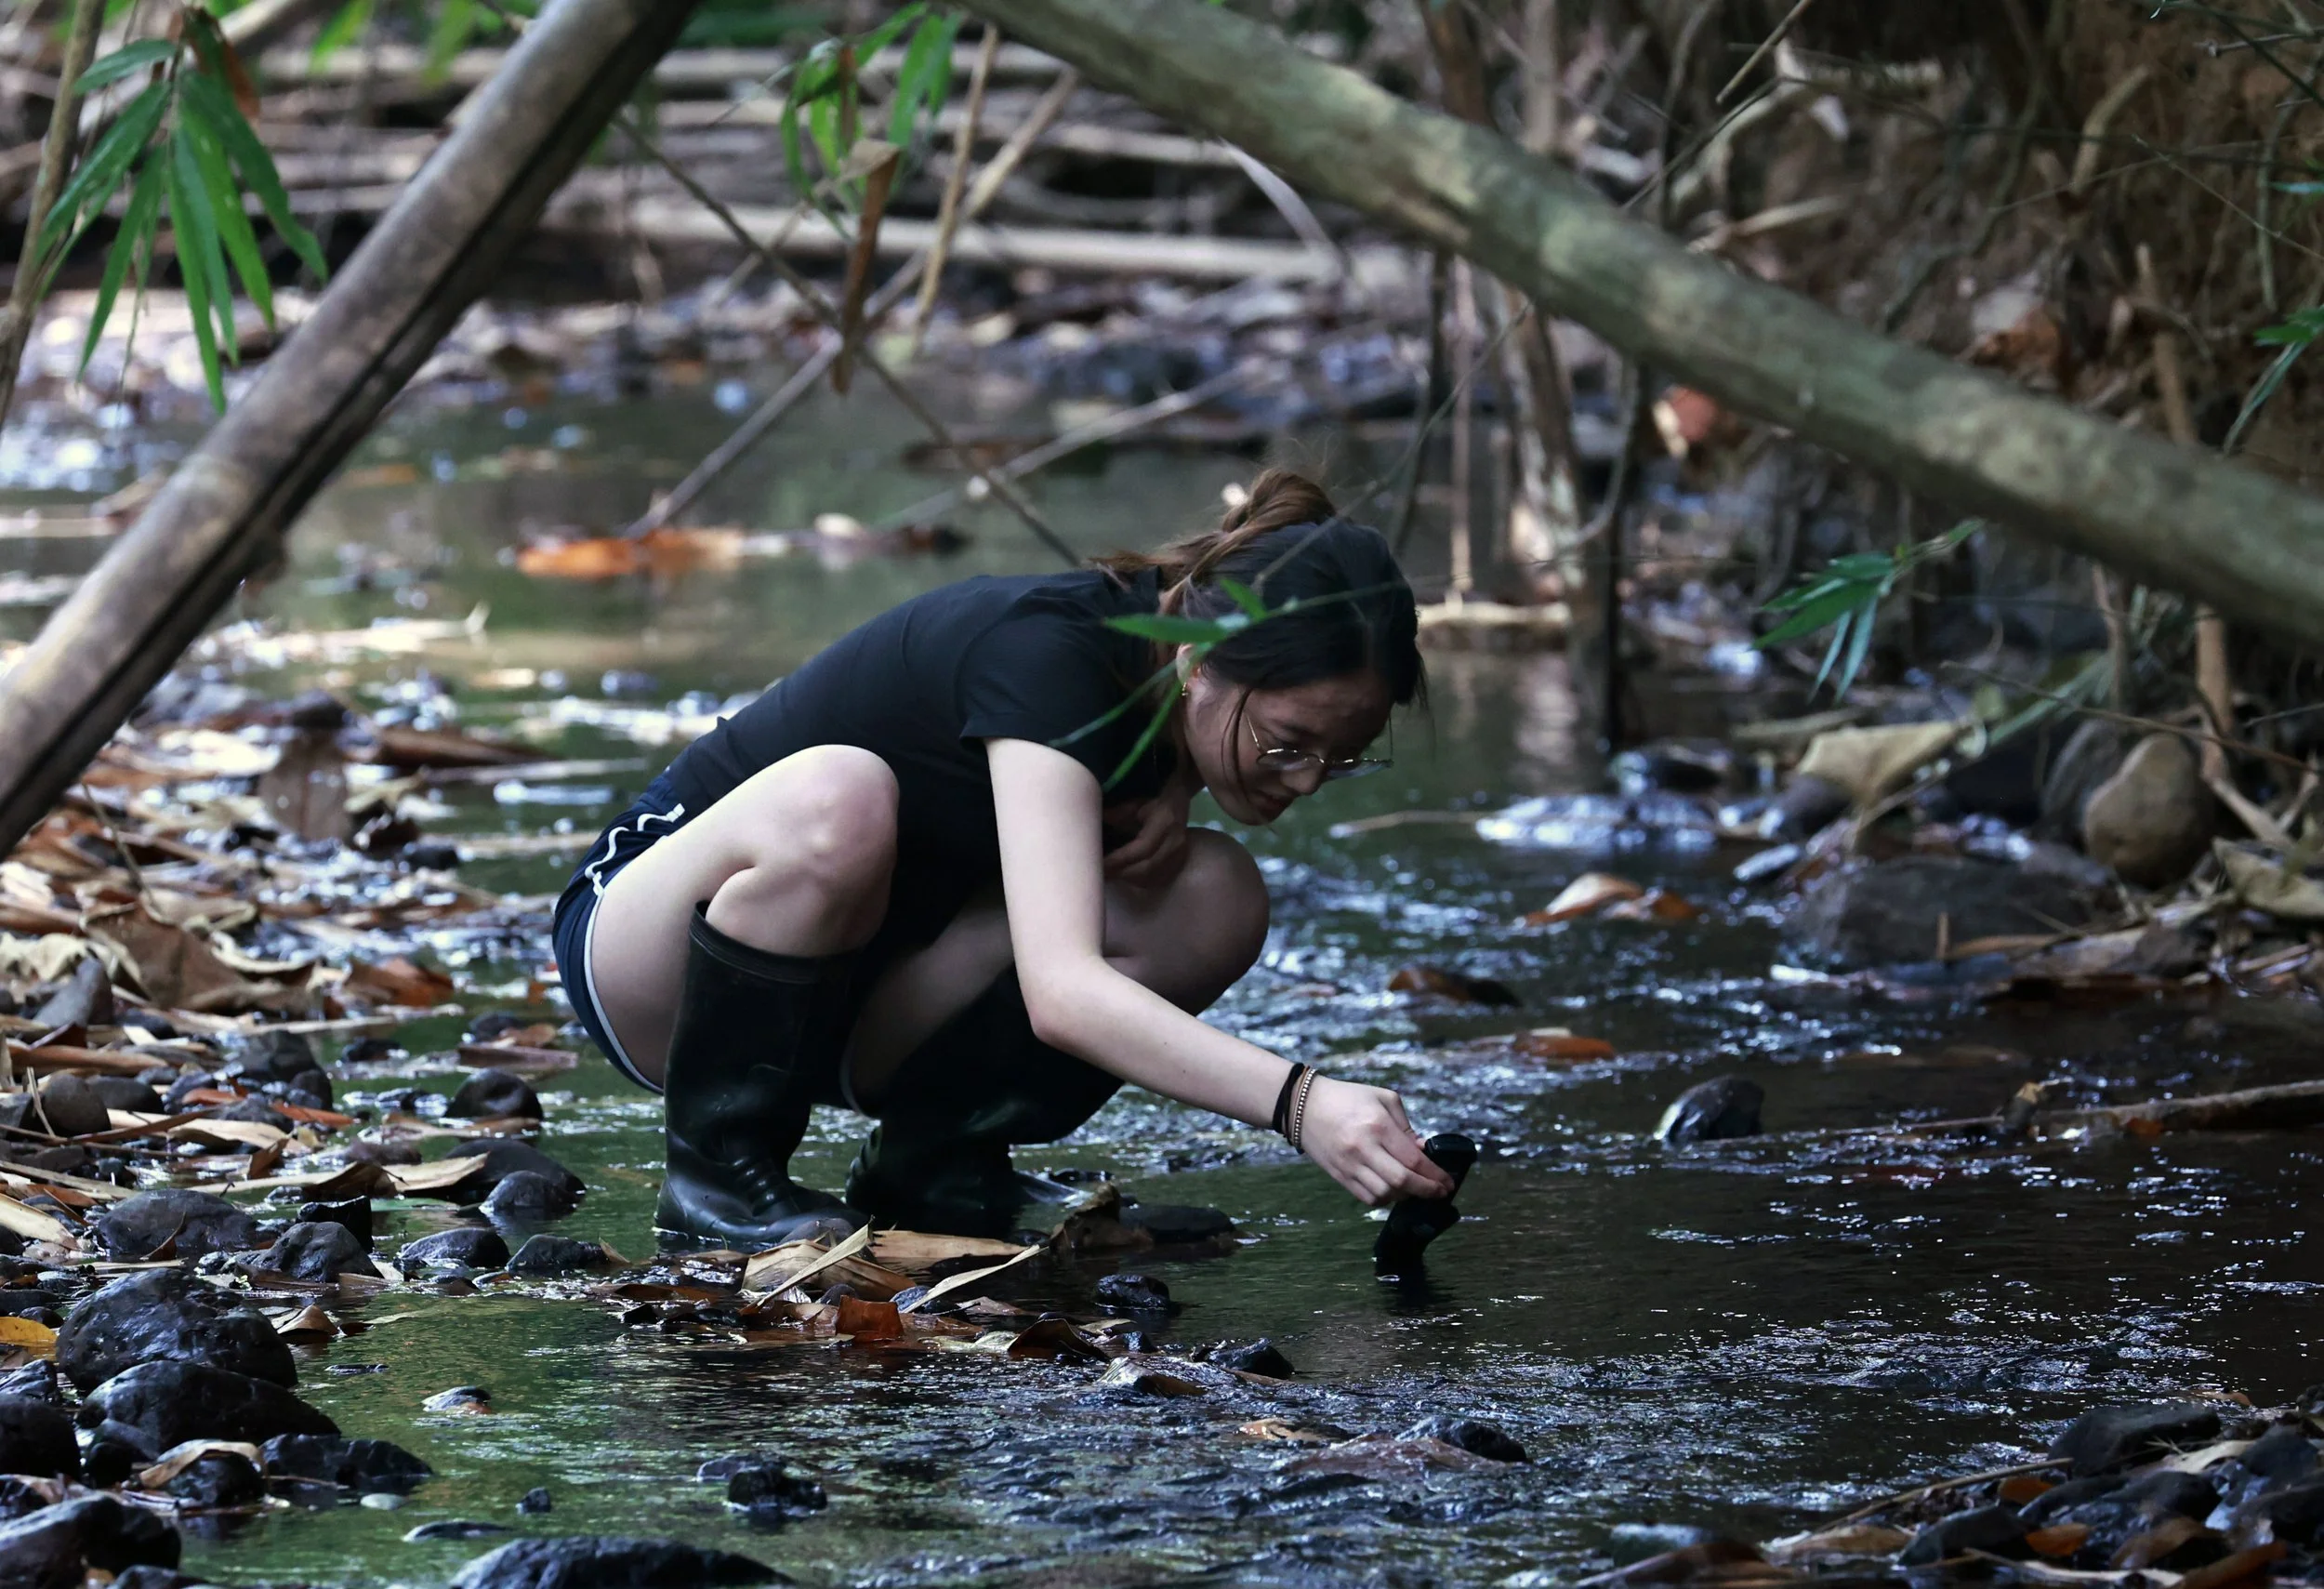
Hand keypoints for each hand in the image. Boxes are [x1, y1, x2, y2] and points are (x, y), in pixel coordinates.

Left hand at [1101, 779, 1192, 888]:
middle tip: (1101, 874)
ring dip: (1129, 879)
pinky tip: (1125, 877)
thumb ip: (1117, 815)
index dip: (1121, 859)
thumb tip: (1093, 825)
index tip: (1101, 863)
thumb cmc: (1154, 802)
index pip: (1142, 848)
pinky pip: (1158, 880)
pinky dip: (1139, 881)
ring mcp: (1180, 855)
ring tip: (1110, 876)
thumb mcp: (1135, 804)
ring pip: (1152, 876)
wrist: (1178, 804)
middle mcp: (1175, 842)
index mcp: (1165, 823)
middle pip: (1147, 867)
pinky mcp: (1179, 863)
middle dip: (1122, 872)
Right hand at [1297, 1078, 1456, 1205]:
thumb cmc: (1348, 1098)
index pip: (1413, 1159)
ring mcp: (1349, 1165)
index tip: (1447, 1182)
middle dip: (1426, 1191)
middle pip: (1402, 1182)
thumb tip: (1423, 1150)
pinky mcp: (1339, 1175)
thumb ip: (1406, 1126)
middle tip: (1440, 1192)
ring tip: (1415, 1188)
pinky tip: (1394, 1190)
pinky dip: (1385, 1198)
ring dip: (1405, 1196)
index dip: (1435, 1175)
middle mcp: (1363, 1148)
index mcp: (1377, 1125)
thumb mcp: (1383, 1099)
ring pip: (1385, 1194)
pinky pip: (1367, 1197)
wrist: (1304, 1106)